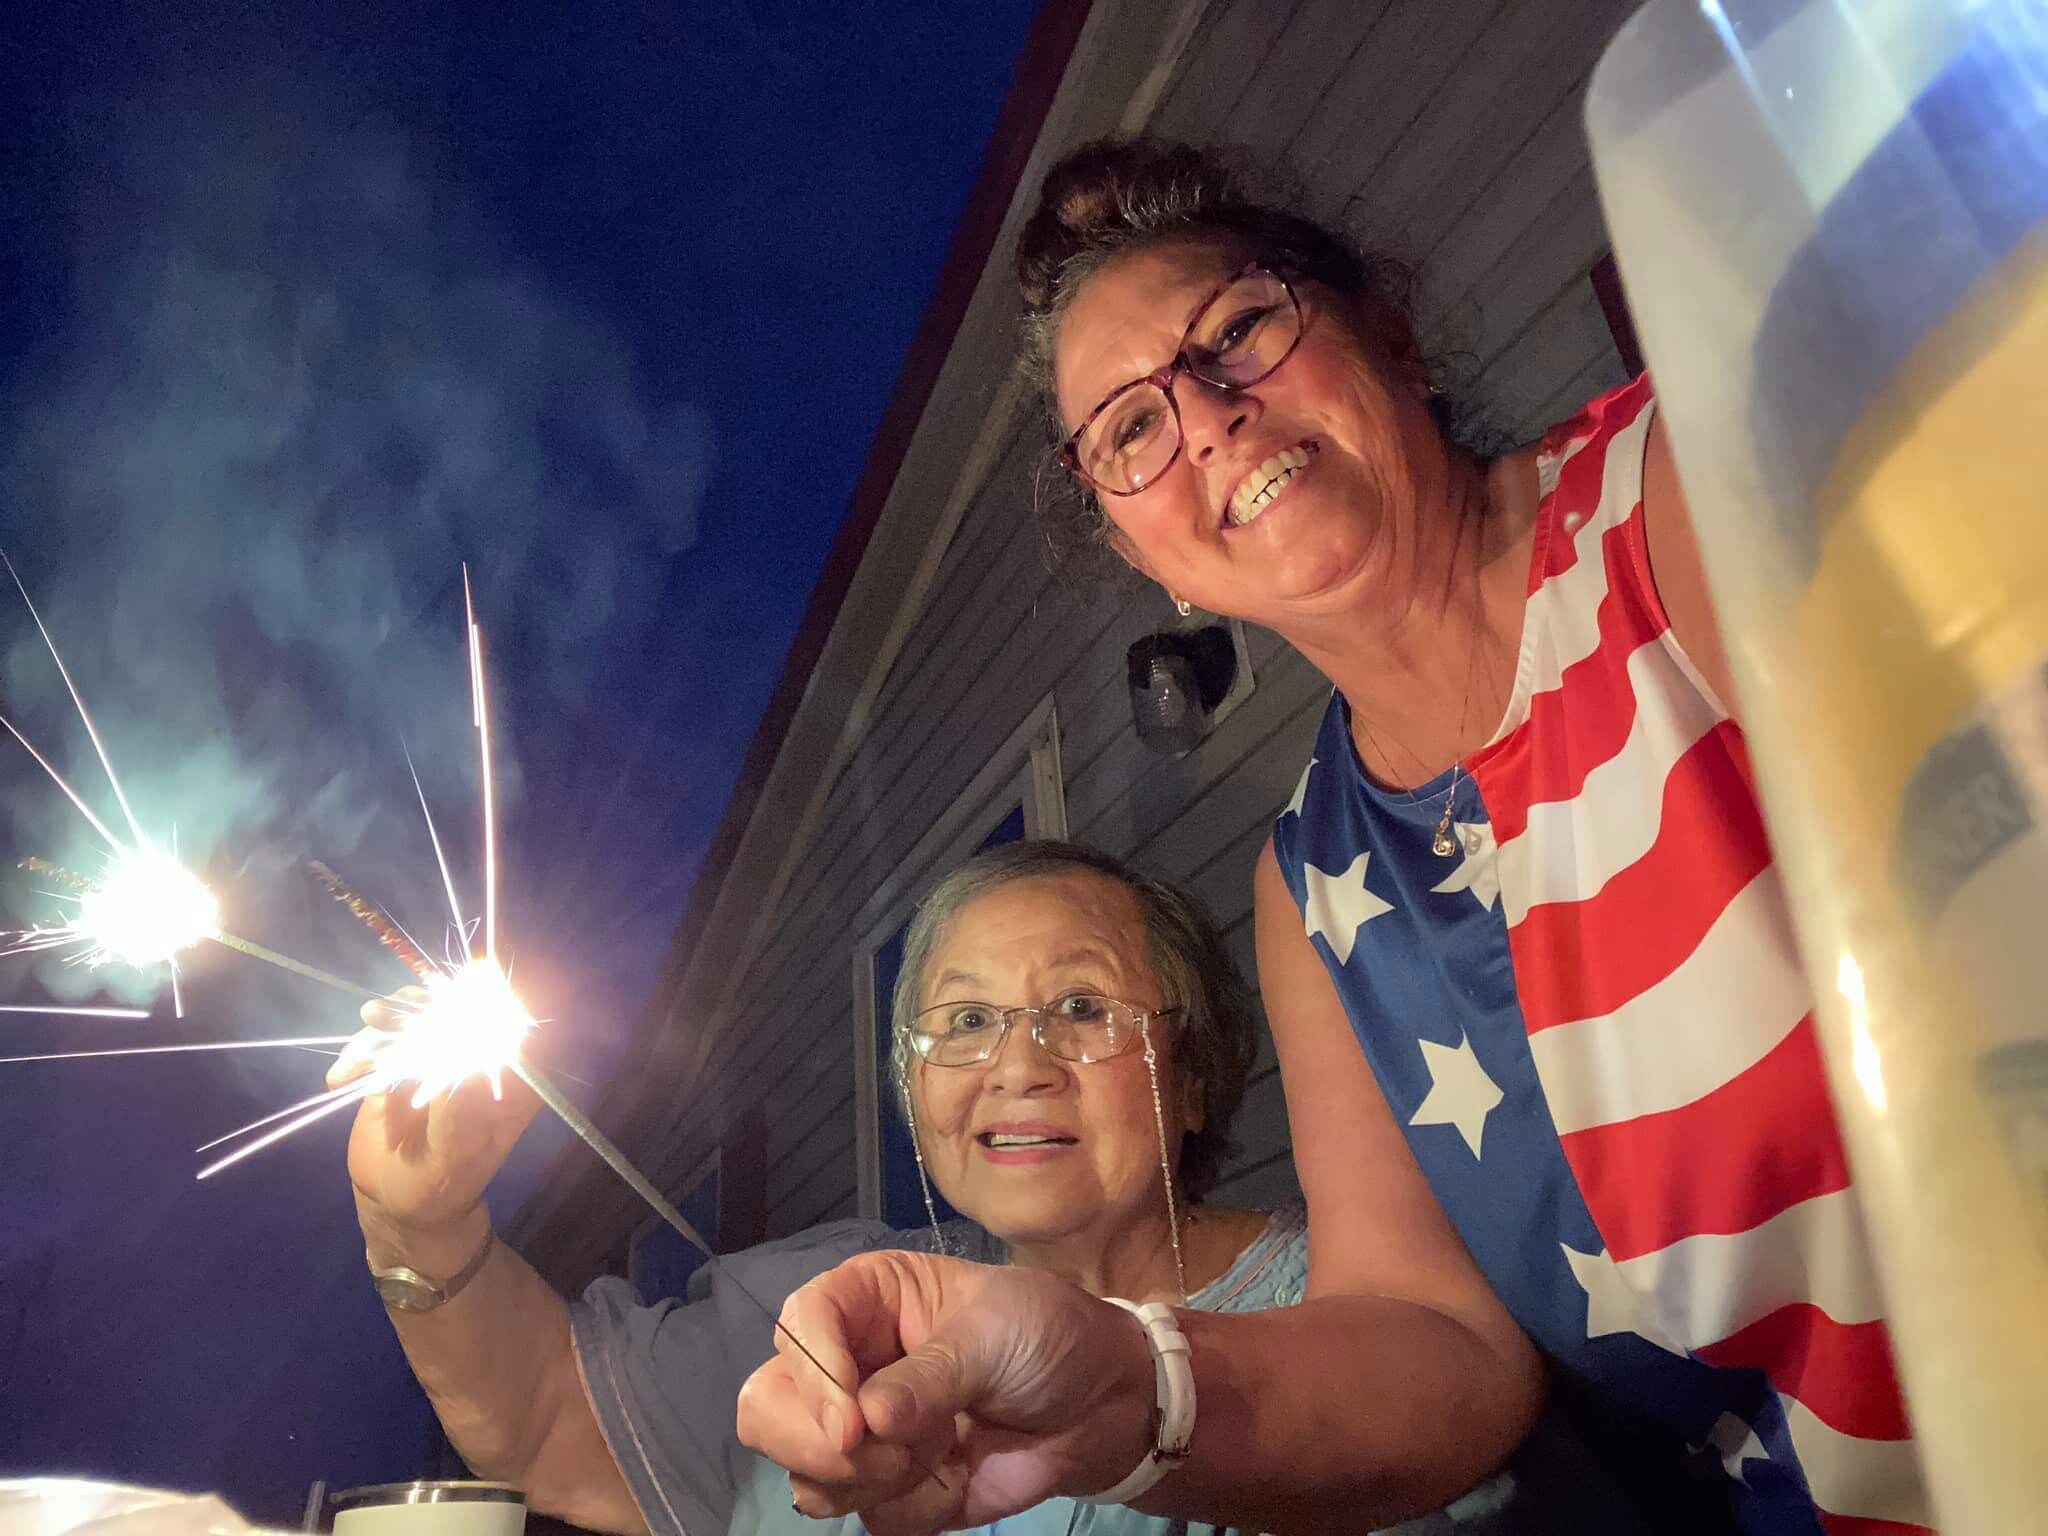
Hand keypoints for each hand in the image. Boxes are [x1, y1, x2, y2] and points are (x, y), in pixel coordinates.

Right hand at [331, 987, 539, 1266]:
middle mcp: (481, 1058)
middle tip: (375, 1016)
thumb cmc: (441, 1187)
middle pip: (457, 1007)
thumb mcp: (455, 1157)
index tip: (438, 1009)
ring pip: (418, 1014)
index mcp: (513, 1080)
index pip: (508, 1025)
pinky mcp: (404, 1060)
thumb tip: (453, 1061)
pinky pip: (385, 1038)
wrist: (397, 1201)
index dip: (477, 1008)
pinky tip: (340, 1079)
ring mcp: (440, 1055)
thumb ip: (457, 1112)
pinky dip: (360, 1050)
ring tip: (353, 1061)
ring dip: (381, 1025)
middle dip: (415, 1008)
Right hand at [736, 1252, 1156, 1534]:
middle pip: (768, 1408)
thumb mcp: (994, 1333)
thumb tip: (870, 1421)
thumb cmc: (1047, 1335)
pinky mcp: (890, 1490)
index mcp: (867, 1299)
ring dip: (869, 1479)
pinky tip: (954, 1474)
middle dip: (815, 1443)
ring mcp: (864, 1433)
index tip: (854, 1421)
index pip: (798, 1324)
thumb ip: (930, 1376)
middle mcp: (848, 1363)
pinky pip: (865, 1518)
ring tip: (937, 1451)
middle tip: (882, 1454)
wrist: (1105, 1404)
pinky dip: (911, 1508)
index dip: (812, 1374)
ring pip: (805, 1474)